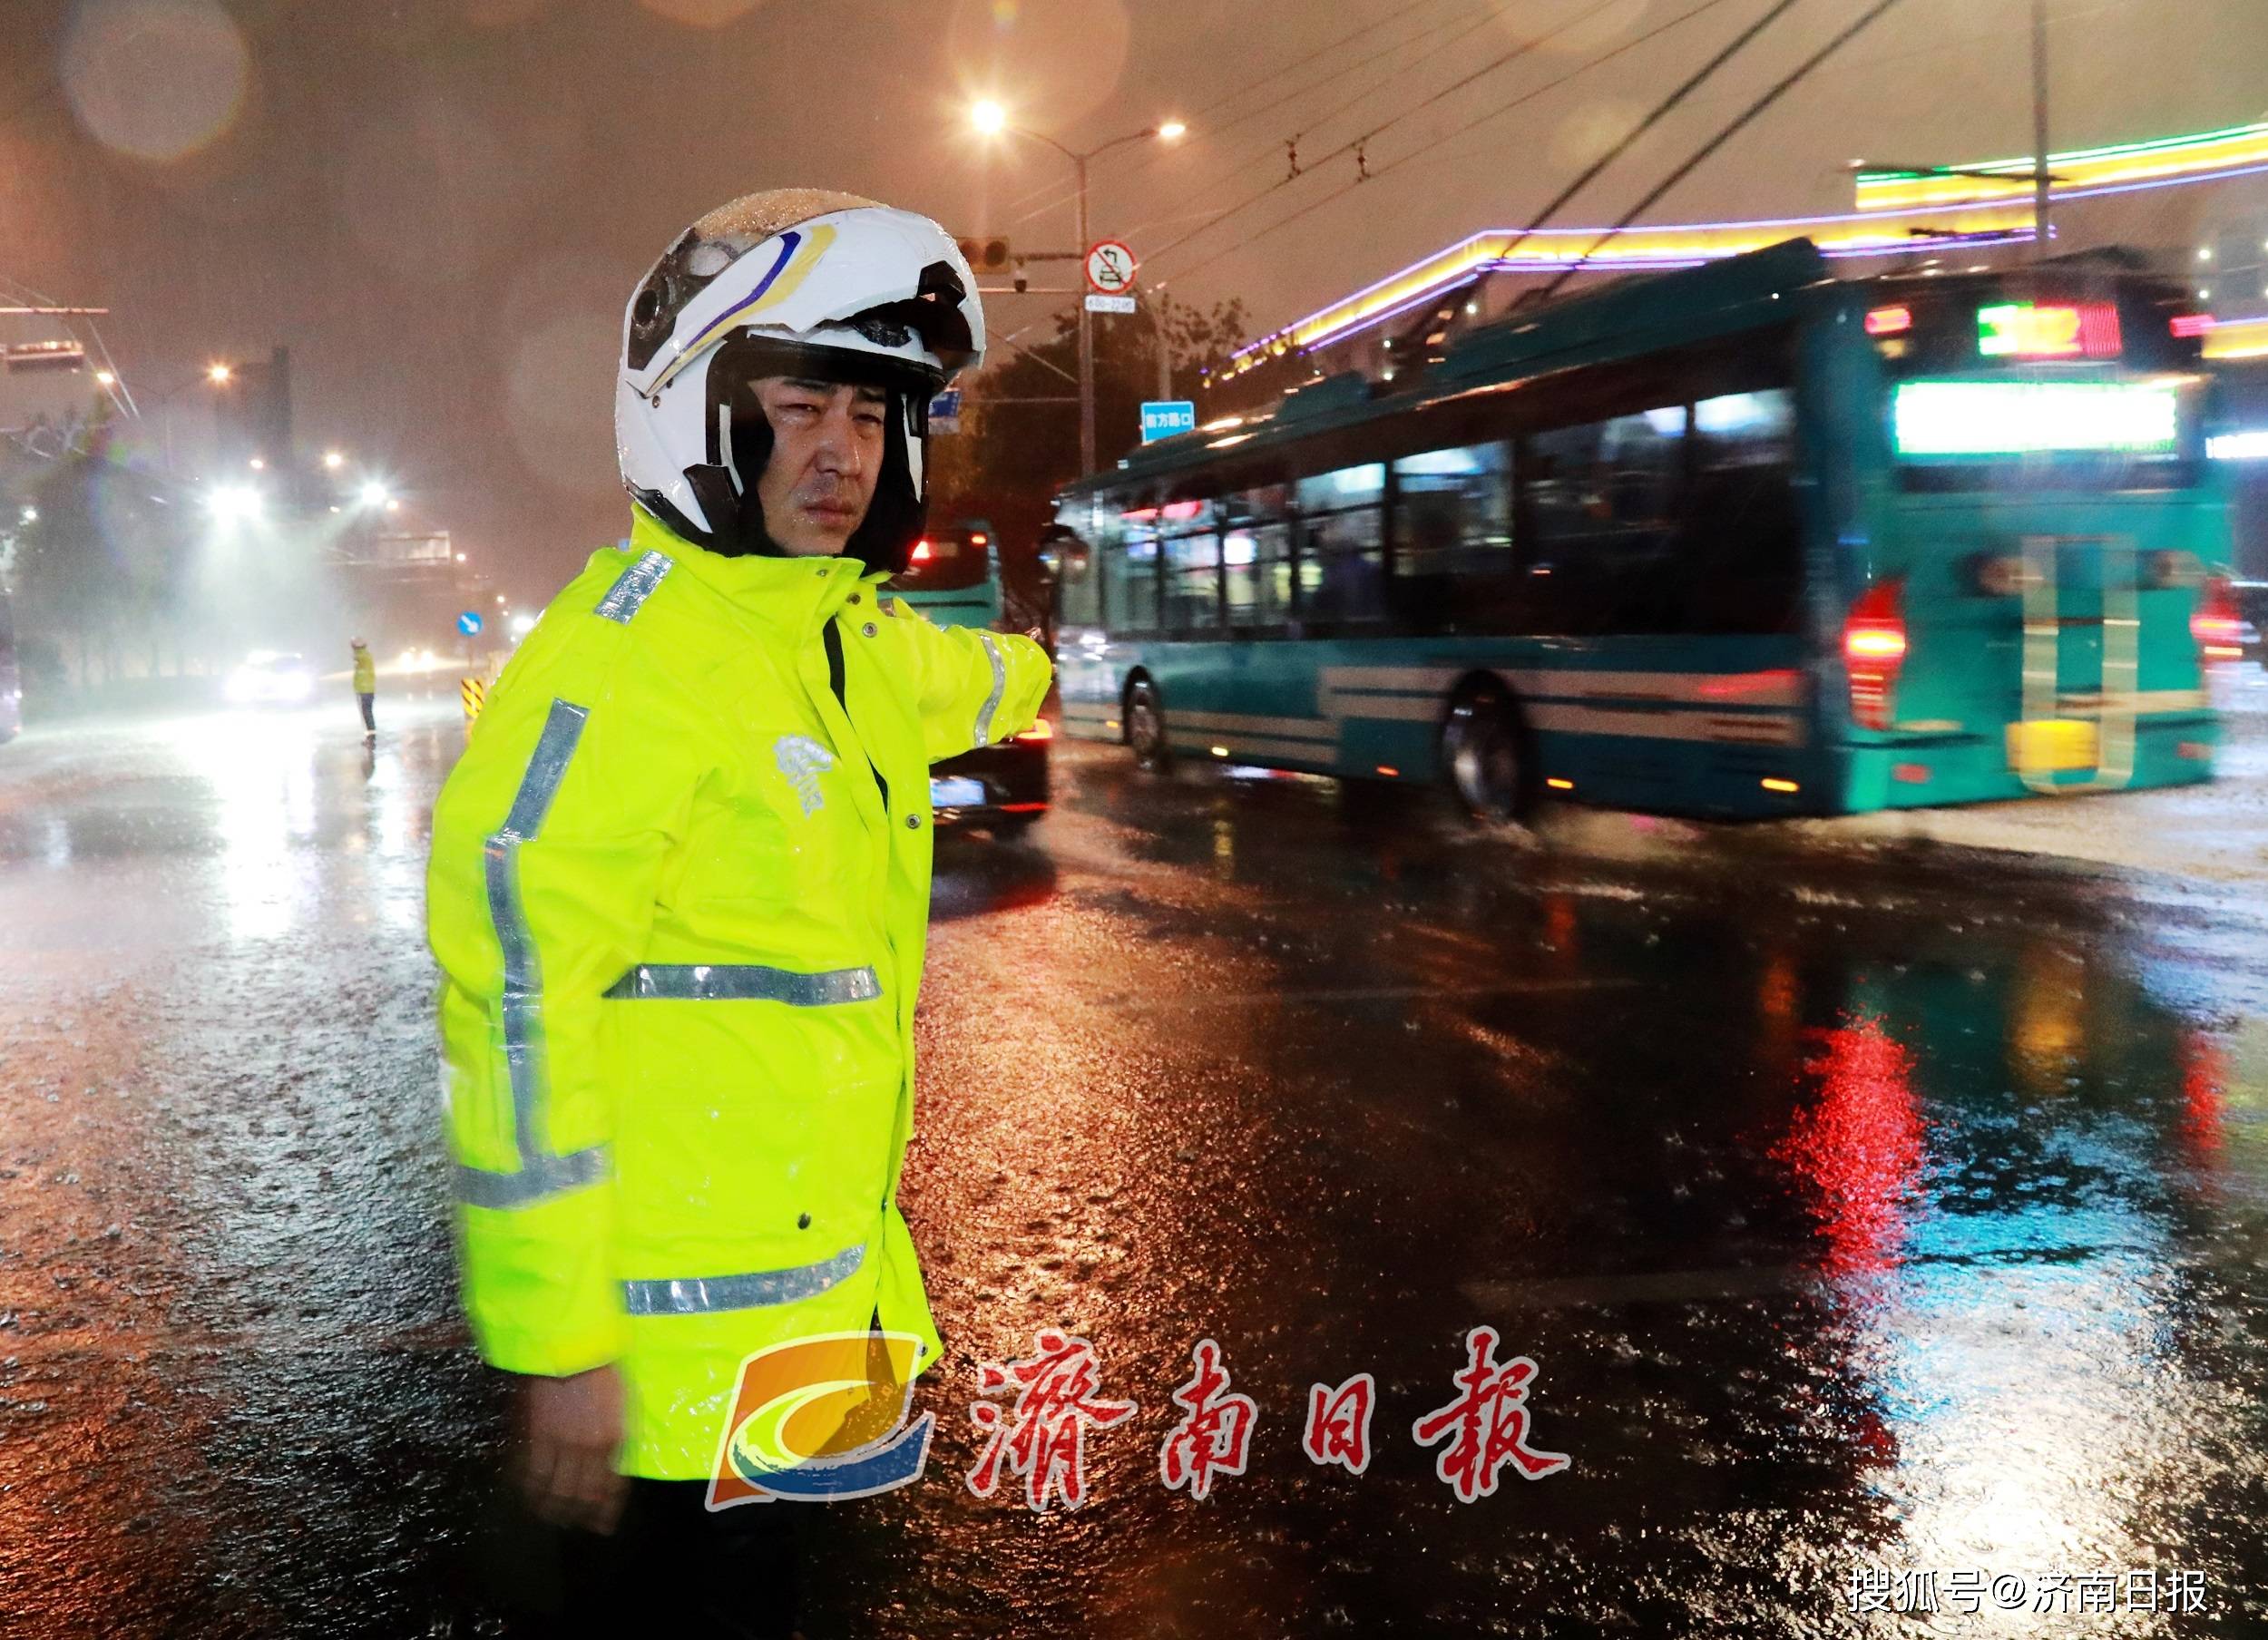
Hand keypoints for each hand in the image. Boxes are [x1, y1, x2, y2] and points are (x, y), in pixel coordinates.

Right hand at [511, 1364, 627, 1534]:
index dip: (605, 1511)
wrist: (571, 1345)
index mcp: (614, 1440)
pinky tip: (529, 1496)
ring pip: (554, 1491)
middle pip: (581, 1496)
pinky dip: (529, 1490)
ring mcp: (560, 1445)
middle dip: (579, 1516)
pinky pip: (530, 1474)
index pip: (611, 1489)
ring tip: (552, 1517)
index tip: (602, 1525)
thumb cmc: (604, 1369)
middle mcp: (588, 1449)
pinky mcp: (535, 1436)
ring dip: (553, 1509)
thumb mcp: (624, 1405)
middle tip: (575, 1525)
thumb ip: (619, 1438)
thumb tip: (614, 1466)